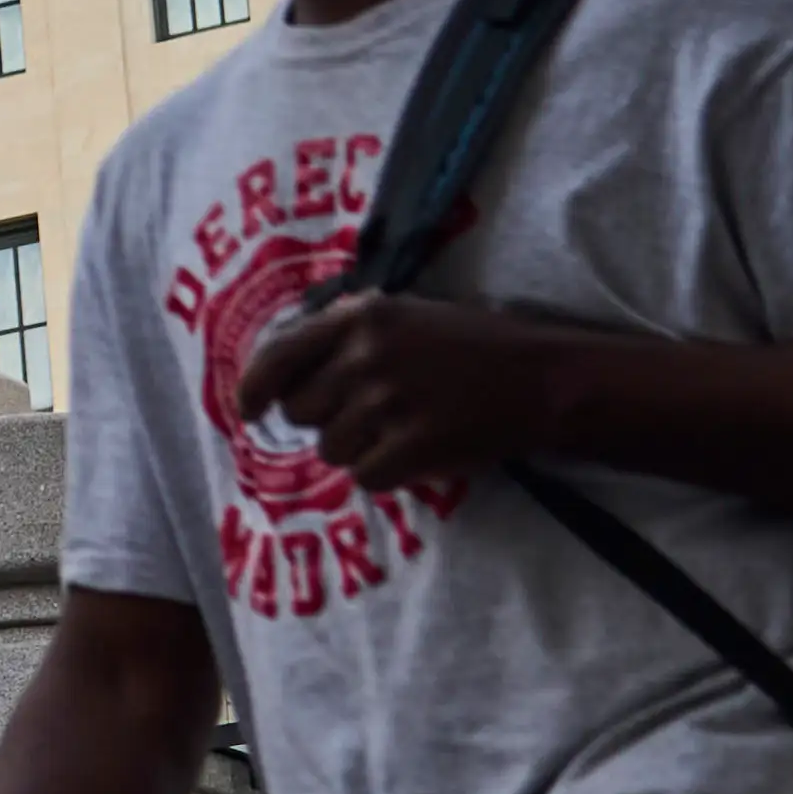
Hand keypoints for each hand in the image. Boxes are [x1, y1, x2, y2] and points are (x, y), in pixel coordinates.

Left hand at [233, 293, 574, 492]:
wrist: (542, 377)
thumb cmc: (472, 344)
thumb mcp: (405, 315)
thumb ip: (345, 335)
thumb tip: (282, 376)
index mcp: (360, 317)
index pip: (277, 356)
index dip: (254, 389)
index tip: (250, 411)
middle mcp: (366, 355)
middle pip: (301, 414)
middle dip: (327, 421)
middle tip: (373, 414)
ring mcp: (389, 402)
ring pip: (332, 451)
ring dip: (362, 449)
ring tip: (406, 427)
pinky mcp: (413, 445)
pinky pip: (367, 478)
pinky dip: (389, 474)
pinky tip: (421, 450)